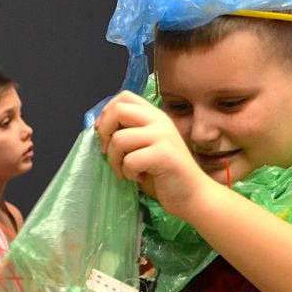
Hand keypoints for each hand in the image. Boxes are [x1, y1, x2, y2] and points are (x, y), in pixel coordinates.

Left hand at [95, 91, 211, 221]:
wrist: (192, 195)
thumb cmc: (164, 174)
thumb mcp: (144, 147)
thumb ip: (128, 133)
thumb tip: (99, 128)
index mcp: (154, 116)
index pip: (124, 97)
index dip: (107, 113)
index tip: (106, 134)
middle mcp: (159, 121)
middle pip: (118, 111)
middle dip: (104, 133)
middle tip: (109, 153)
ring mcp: (163, 136)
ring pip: (119, 139)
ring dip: (115, 160)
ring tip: (126, 172)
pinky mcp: (164, 155)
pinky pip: (130, 160)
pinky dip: (129, 173)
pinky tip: (140, 178)